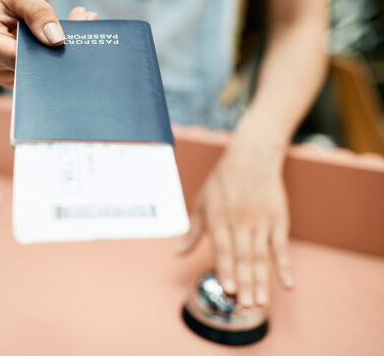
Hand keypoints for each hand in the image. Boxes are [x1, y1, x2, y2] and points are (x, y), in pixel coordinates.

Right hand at [0, 0, 97, 86]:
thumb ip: (39, 13)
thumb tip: (57, 40)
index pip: (15, 56)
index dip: (43, 51)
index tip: (70, 37)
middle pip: (24, 67)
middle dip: (53, 51)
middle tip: (85, 20)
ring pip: (31, 72)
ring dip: (52, 54)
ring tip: (73, 22)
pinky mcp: (4, 76)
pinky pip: (31, 73)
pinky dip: (45, 57)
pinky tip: (55, 38)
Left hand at [177, 120, 294, 306]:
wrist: (251, 158)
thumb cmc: (222, 182)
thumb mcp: (201, 203)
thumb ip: (193, 232)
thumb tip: (176, 253)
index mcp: (218, 218)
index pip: (223, 248)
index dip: (226, 270)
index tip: (228, 290)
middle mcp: (240, 221)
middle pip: (243, 256)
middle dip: (245, 282)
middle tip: (247, 306)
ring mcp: (261, 221)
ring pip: (261, 255)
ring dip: (262, 280)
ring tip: (261, 303)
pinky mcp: (278, 220)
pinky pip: (281, 247)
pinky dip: (285, 266)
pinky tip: (287, 285)